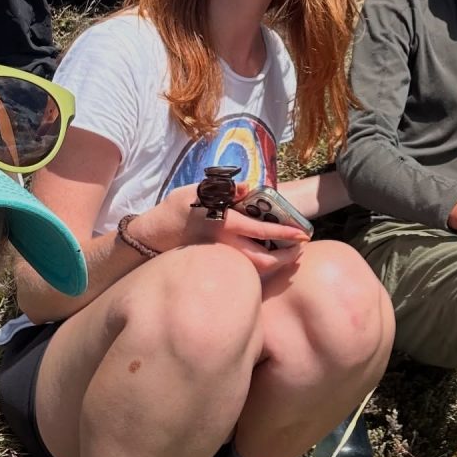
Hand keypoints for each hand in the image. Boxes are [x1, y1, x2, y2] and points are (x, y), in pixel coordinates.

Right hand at [147, 183, 308, 276]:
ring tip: (289, 254)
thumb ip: (225, 188)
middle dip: (287, 258)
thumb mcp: (198, 190)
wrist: (153, 234)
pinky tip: (269, 259)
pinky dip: (261, 267)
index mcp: (225, 224)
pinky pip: (245, 270)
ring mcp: (222, 259)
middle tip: (301, 249)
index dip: (286, 233)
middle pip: (264, 262)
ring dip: (276, 264)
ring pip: (255, 270)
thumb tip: (247, 185)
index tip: (303, 234)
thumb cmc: (178, 208)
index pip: (262, 232)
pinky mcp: (218, 266)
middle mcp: (225, 246)